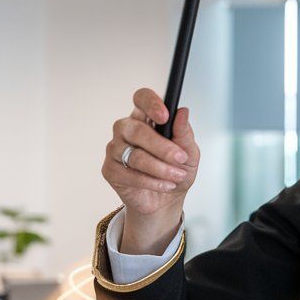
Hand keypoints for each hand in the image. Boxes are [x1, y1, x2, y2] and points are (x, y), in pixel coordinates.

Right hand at [101, 88, 199, 252]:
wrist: (167, 200)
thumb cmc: (177, 170)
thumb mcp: (189, 153)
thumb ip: (184, 133)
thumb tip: (182, 112)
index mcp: (146, 118)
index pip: (141, 99)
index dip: (150, 103)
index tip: (165, 116)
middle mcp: (126, 130)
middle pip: (136, 129)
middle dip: (162, 147)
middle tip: (180, 158)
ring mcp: (115, 149)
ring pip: (135, 155)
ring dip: (161, 168)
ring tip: (177, 175)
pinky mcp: (110, 170)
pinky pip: (130, 174)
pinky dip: (152, 181)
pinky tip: (165, 184)